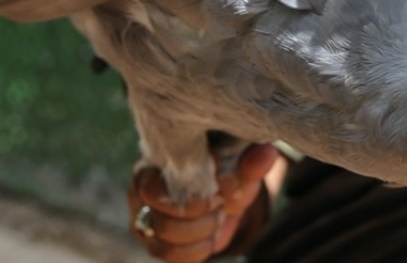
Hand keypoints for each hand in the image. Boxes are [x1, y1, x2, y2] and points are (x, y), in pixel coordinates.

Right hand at [128, 144, 280, 262]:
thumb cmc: (225, 168)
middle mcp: (140, 193)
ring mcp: (145, 220)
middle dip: (202, 219)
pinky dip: (198, 249)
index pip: (152, 191)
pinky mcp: (155, 242)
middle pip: (161, 223)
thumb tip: (266, 154)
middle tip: (220, 205)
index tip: (218, 194)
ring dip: (201, 233)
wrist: (222, 190)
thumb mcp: (240, 165)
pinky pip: (172, 257)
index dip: (192, 199)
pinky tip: (210, 235)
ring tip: (217, 216)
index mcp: (153, 165)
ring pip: (164, 243)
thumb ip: (250, 160)